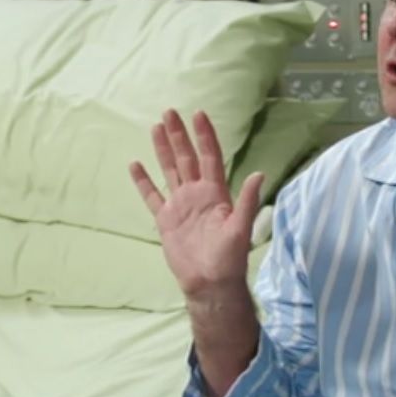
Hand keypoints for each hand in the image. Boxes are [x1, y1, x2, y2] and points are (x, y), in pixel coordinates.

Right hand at [130, 110, 264, 299]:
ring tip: (155, 127)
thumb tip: (260, 174)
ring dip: (163, 150)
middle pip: (187, 158)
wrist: (209, 283)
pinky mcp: (166, 220)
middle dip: (179, 135)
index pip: (210, 157)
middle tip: (169, 112)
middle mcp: (197, 194)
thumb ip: (247, 201)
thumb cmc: (229, 259)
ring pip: (170, 170)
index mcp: (216, 193)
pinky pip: (152, 196)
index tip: (198, 114)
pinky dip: (144, 181)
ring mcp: (180, 205)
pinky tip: (135, 165)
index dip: (204, 136)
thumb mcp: (241, 229)